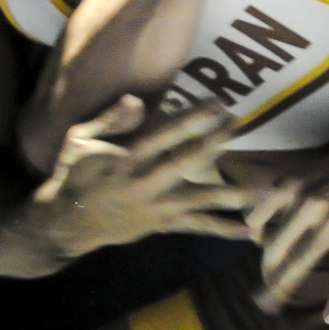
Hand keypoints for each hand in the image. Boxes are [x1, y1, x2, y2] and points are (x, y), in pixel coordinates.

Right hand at [26, 96, 253, 256]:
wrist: (66, 224)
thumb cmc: (74, 173)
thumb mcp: (79, 139)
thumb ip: (110, 120)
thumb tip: (136, 99)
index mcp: (126, 159)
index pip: (165, 135)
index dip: (193, 119)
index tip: (218, 102)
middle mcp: (144, 183)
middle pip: (187, 161)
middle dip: (215, 143)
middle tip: (240, 126)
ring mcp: (155, 207)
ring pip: (198, 199)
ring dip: (230, 194)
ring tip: (262, 190)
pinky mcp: (161, 224)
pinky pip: (195, 226)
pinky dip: (221, 228)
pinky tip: (249, 230)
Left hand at [245, 137, 328, 320]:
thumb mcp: (306, 173)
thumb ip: (284, 197)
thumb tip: (258, 222)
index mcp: (292, 190)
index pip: (259, 228)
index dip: (256, 248)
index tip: (260, 262)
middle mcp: (308, 208)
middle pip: (275, 251)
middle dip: (266, 274)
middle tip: (261, 294)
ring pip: (301, 264)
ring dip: (284, 288)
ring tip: (273, 306)